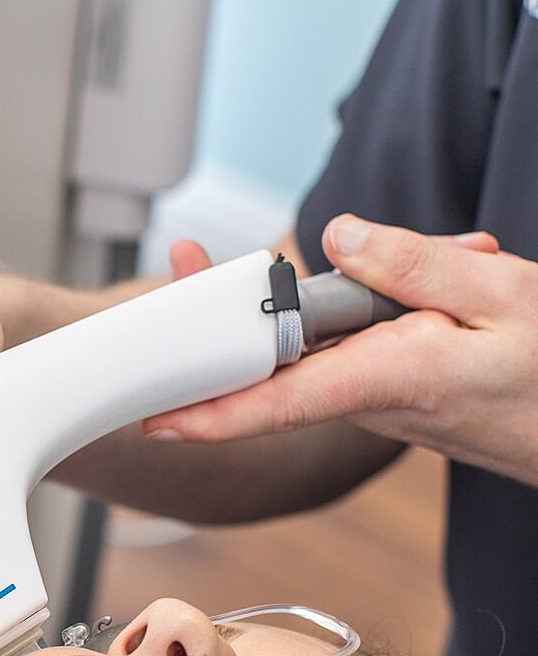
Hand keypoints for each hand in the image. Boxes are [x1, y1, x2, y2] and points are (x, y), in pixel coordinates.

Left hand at [143, 216, 537, 487]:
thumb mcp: (501, 293)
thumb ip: (413, 263)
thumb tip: (334, 237)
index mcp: (389, 378)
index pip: (279, 401)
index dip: (211, 413)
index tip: (154, 418)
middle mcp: (368, 396)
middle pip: (276, 360)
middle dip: (231, 313)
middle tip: (188, 261)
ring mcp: (374, 394)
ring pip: (316, 344)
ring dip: (326, 295)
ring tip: (409, 256)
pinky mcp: (386, 386)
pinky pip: (349, 344)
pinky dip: (370, 302)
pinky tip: (438, 271)